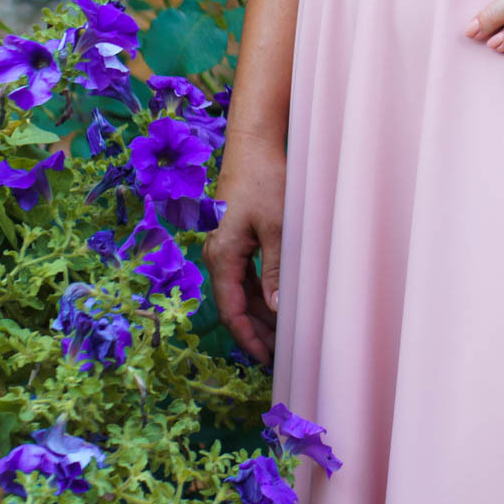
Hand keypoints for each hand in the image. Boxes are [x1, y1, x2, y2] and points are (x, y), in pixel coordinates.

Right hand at [204, 134, 285, 365]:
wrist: (254, 144)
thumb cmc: (266, 181)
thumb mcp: (278, 227)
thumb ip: (276, 270)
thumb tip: (278, 311)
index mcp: (222, 255)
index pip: (230, 311)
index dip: (248, 338)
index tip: (267, 359)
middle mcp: (218, 254)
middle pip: (235, 304)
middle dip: (257, 330)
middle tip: (284, 352)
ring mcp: (226, 246)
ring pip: (242, 291)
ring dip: (261, 312)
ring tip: (285, 334)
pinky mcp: (237, 237)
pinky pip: (247, 274)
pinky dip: (261, 291)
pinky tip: (280, 302)